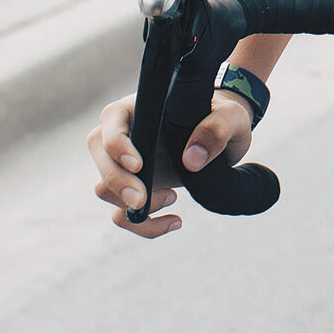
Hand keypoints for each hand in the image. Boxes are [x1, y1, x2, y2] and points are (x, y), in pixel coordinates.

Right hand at [86, 90, 252, 237]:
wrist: (223, 139)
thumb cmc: (222, 119)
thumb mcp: (231, 117)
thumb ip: (217, 129)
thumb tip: (193, 159)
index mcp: (139, 107)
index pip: (112, 122)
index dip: (117, 144)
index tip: (139, 165)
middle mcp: (123, 134)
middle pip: (102, 158)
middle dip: (118, 183)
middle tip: (142, 200)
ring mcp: (124, 164)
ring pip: (104, 189)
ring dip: (131, 205)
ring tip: (173, 198)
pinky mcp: (134, 189)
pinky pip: (122, 214)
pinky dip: (143, 225)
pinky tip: (174, 221)